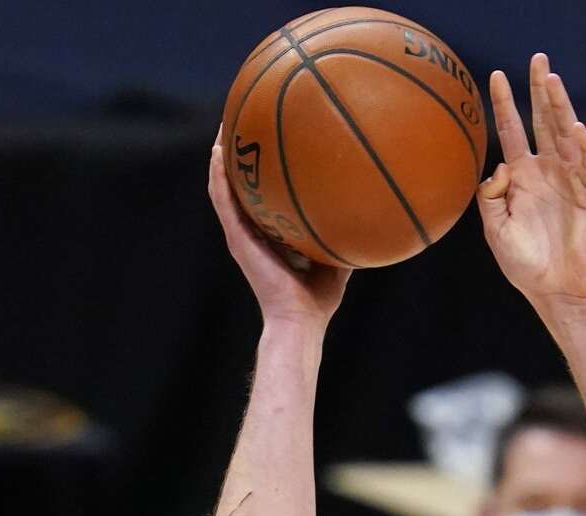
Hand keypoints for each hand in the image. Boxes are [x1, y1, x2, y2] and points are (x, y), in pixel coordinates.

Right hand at [208, 132, 350, 329]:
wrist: (301, 320)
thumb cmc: (318, 300)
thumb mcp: (337, 259)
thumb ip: (344, 235)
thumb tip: (367, 214)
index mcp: (271, 235)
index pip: (263, 198)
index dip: (263, 171)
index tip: (268, 142)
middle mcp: (252, 232)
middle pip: (240, 187)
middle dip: (241, 157)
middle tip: (244, 124)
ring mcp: (241, 235)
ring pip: (224, 189)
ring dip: (222, 159)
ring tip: (224, 128)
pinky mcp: (237, 240)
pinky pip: (223, 202)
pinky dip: (218, 177)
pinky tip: (218, 152)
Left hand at [476, 54, 585, 306]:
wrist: (556, 290)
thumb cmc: (524, 263)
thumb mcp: (495, 231)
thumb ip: (489, 199)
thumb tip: (499, 167)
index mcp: (521, 177)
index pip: (512, 131)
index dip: (505, 104)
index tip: (496, 76)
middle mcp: (546, 171)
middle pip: (543, 121)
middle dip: (540, 90)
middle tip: (538, 58)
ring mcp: (569, 179)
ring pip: (565, 133)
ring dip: (560, 106)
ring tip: (553, 80)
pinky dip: (583, 146)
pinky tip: (575, 128)